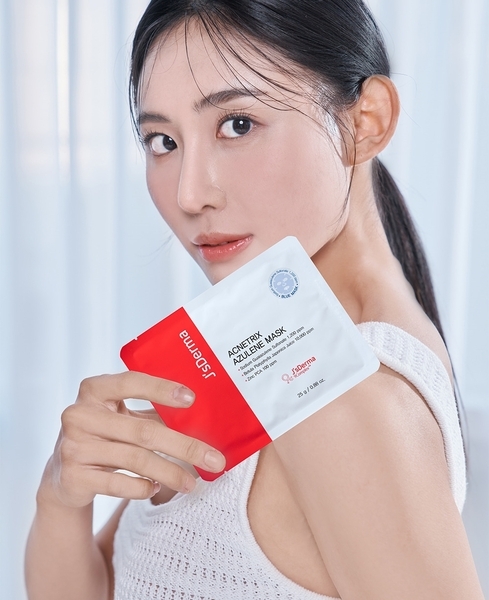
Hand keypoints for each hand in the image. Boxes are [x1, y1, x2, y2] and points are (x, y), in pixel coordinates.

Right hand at [41, 372, 225, 507]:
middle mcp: (79, 414)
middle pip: (143, 431)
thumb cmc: (105, 436)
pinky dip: (141, 488)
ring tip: (192, 483)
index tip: (192, 399)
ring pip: (135, 460)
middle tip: (215, 460)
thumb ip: (152, 413)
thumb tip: (203, 418)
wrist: (62, 474)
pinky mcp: (71, 477)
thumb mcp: (121, 417)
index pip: (131, 382)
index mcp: (94, 389)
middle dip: (185, 446)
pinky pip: (117, 484)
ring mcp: (73, 446)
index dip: (161, 389)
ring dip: (170, 472)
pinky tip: (156, 488)